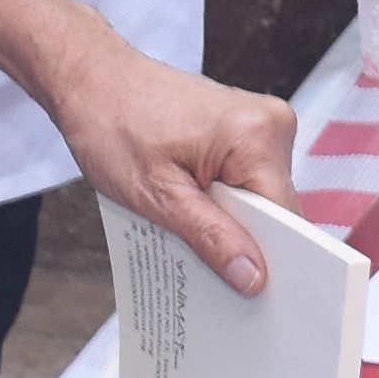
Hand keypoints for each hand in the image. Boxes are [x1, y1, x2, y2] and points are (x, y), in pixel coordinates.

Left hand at [0, 0, 295, 294]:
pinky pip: (246, 181)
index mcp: (257, 135)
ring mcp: (260, 123)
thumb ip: (211, 237)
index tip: (255, 298)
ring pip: (260, 198)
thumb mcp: (156, 195)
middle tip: (210, 277)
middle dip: (245, 244)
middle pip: (276, 210)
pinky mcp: (245, 129)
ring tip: (190, 234)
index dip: (272, 260)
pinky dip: (223, 204)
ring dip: (231, 224)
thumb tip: (254, 278)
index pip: (287, 217)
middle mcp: (272, 123)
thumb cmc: (113, 125)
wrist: (92, 79)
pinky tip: (192, 214)